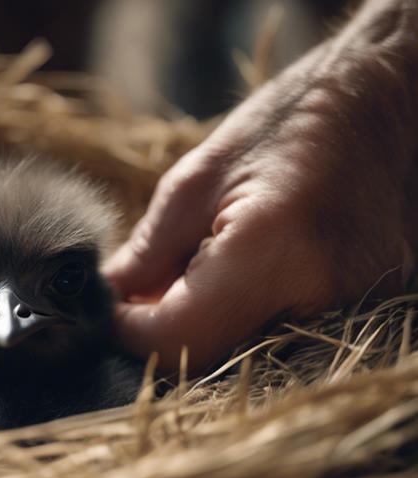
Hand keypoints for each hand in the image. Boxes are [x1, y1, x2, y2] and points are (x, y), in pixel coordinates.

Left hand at [104, 6, 417, 372]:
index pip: (179, 338)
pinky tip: (241, 277)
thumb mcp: (197, 177)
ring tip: (198, 272)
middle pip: (215, 356)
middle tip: (146, 291)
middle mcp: (324, 294)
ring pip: (249, 352)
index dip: (131, 332)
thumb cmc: (290, 122)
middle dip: (166, 329)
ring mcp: (358, 307)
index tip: (111, 308)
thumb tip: (111, 299)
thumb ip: (150, 250)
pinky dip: (247, 318)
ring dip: (207, 325)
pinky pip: (287, 335)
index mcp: (274, 251)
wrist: (389, 100)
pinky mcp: (372, 307)